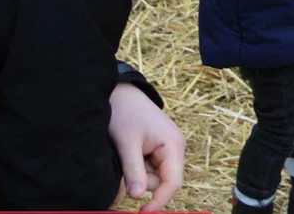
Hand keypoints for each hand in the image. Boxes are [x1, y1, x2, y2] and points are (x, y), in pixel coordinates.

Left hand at [108, 82, 186, 210]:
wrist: (119, 92)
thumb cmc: (124, 113)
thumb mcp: (127, 143)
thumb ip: (133, 171)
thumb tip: (137, 197)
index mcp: (173, 146)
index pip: (172, 183)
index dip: (158, 202)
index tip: (141, 212)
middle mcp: (174, 148)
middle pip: (161, 181)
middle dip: (142, 180)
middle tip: (123, 164)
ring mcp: (166, 148)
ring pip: (153, 176)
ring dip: (137, 173)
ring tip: (124, 152)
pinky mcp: (156, 148)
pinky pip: (148, 168)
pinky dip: (136, 166)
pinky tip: (128, 151)